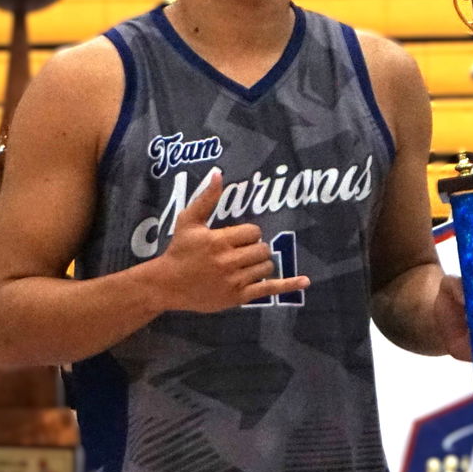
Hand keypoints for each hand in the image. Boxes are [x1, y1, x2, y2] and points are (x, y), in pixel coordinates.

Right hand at [149, 169, 309, 311]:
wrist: (167, 284)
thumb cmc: (180, 250)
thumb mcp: (189, 221)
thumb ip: (207, 198)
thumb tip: (219, 173)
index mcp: (219, 241)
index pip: (253, 232)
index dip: (249, 234)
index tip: (238, 238)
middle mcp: (228, 261)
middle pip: (263, 249)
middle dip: (256, 248)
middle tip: (242, 251)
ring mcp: (234, 281)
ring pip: (266, 267)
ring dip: (261, 263)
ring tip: (245, 264)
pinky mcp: (238, 297)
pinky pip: (269, 289)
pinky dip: (289, 285)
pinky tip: (305, 281)